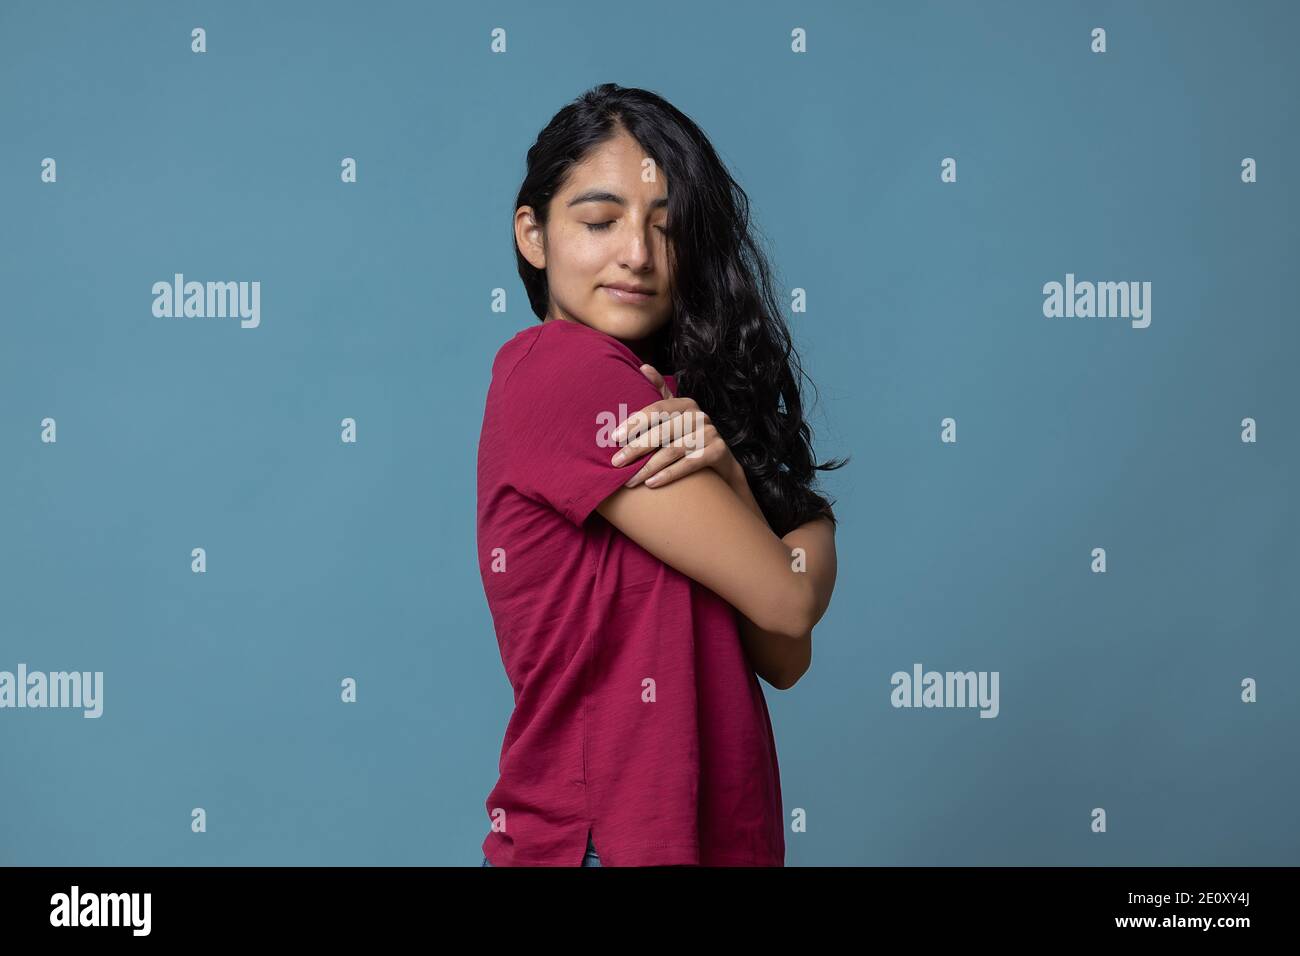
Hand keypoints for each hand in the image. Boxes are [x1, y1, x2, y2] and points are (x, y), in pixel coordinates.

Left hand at [609, 364, 742, 489]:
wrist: (720, 464)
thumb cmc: (688, 437)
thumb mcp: (675, 415)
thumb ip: (659, 392)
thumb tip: (643, 367)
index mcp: (684, 404)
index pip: (655, 410)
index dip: (634, 423)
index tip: (613, 437)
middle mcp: (699, 415)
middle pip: (662, 431)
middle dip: (636, 449)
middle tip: (616, 463)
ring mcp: (710, 433)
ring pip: (673, 450)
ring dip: (648, 467)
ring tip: (629, 481)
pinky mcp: (718, 451)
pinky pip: (690, 464)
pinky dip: (669, 475)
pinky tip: (651, 484)